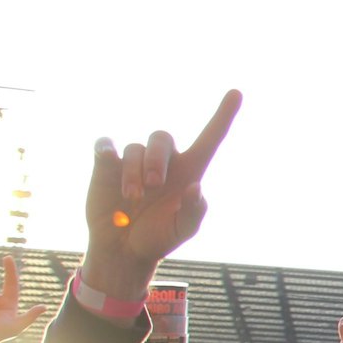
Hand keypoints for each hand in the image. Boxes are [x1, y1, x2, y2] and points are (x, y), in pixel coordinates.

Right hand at [80, 90, 240, 301]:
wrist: (123, 248)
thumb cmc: (158, 237)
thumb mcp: (182, 231)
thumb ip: (195, 212)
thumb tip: (196, 187)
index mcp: (189, 173)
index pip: (210, 139)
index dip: (223, 116)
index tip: (237, 93)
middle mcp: (163, 162)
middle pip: (162, 139)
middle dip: (157, 160)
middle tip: (152, 185)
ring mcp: (133, 161)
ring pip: (134, 148)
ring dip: (133, 172)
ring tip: (133, 197)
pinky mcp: (106, 164)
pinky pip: (105, 144)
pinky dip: (105, 148)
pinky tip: (107, 158)